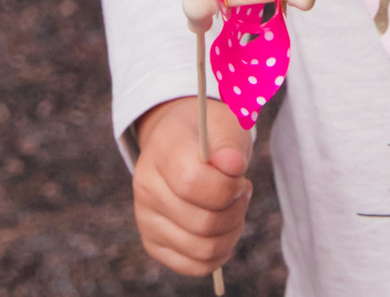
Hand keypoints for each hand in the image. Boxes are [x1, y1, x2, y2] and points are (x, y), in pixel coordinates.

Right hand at [131, 94, 254, 278]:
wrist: (180, 140)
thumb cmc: (209, 133)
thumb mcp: (224, 124)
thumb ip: (230, 144)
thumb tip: (233, 167)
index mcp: (162, 151)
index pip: (192, 183)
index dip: (227, 187)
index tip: (240, 176)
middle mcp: (146, 188)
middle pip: (202, 223)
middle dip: (236, 210)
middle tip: (242, 190)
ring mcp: (146, 219)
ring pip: (202, 249)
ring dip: (232, 232)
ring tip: (235, 207)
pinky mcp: (153, 243)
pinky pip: (195, 266)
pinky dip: (220, 253)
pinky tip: (225, 228)